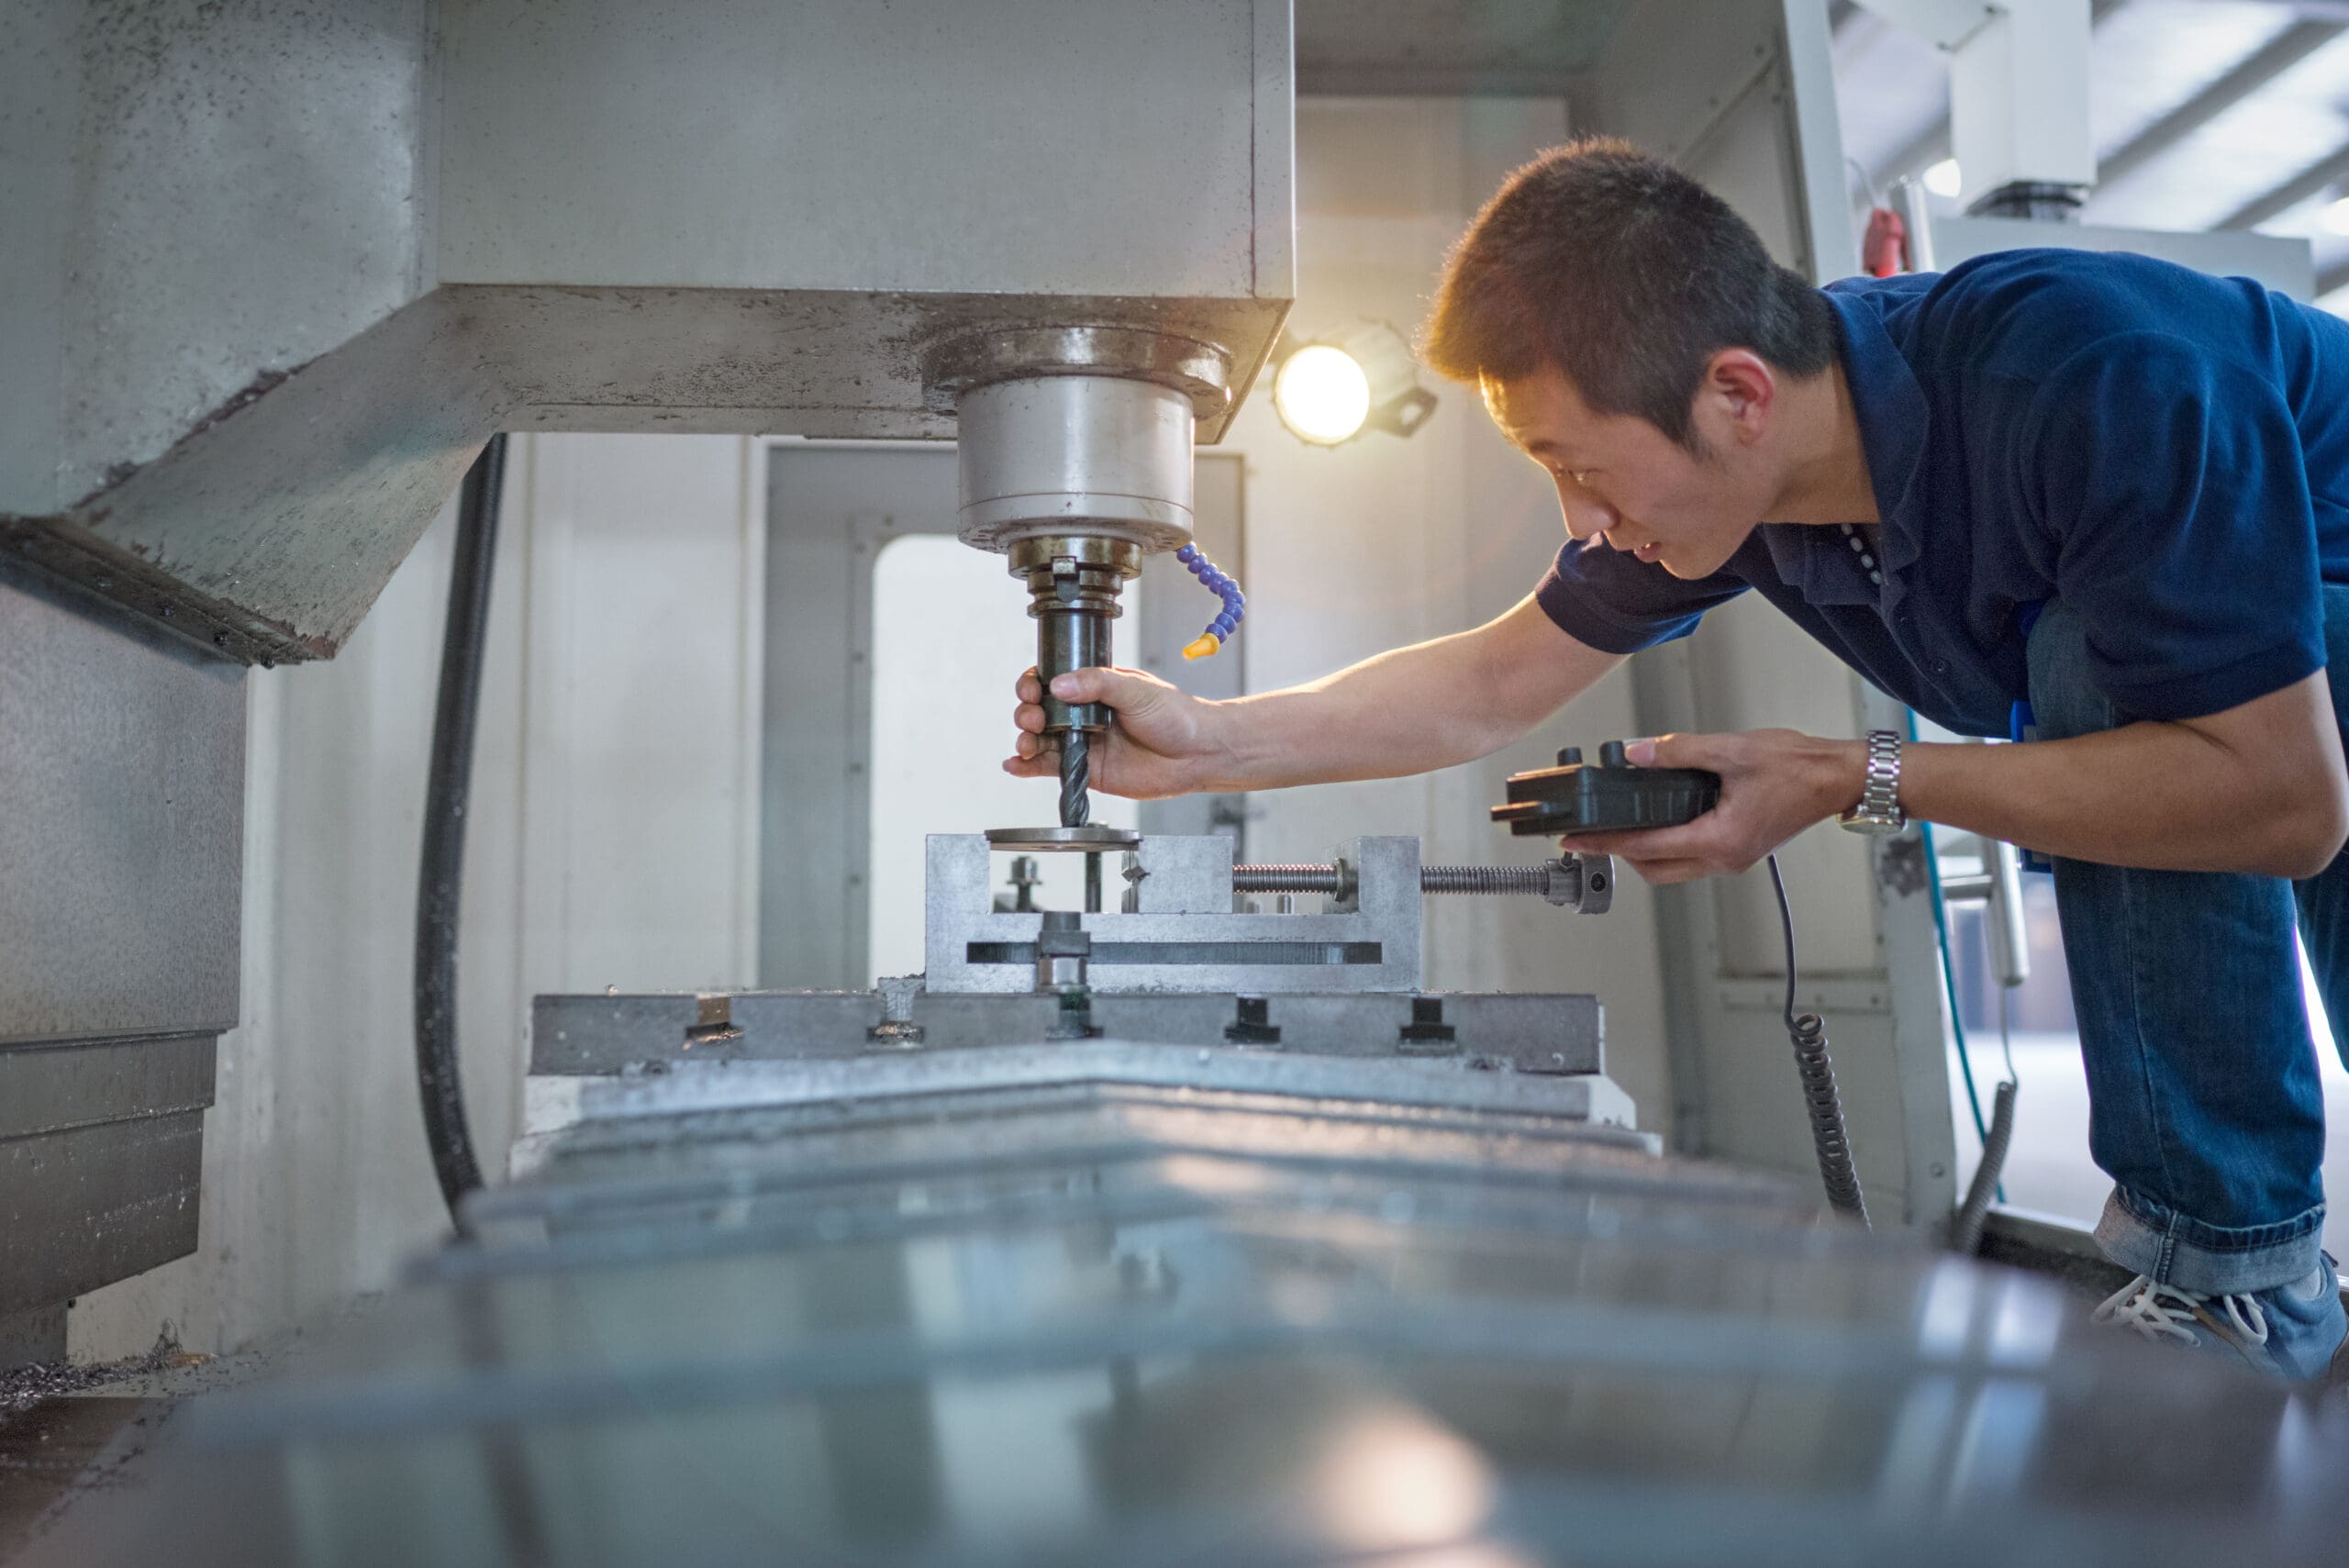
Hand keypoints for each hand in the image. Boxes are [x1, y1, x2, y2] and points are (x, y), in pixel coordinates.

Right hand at [1004, 666, 1226, 798]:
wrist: (1198, 753)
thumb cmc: (1176, 715)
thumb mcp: (1136, 689)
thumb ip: (1097, 683)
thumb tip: (1058, 685)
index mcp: (1095, 687)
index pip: (1053, 680)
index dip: (1035, 683)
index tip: (1031, 689)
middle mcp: (1084, 713)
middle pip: (1040, 710)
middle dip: (1027, 712)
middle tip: (1033, 718)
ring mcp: (1084, 742)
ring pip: (1040, 740)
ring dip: (1025, 740)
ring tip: (1027, 743)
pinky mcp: (1087, 770)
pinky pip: (1050, 768)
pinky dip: (1028, 767)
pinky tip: (1016, 766)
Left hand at [1571, 730, 1864, 883]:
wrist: (1839, 777)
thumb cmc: (1799, 767)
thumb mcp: (1732, 751)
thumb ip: (1679, 752)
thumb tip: (1637, 752)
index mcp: (1720, 840)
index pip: (1646, 848)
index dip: (1605, 843)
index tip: (1576, 840)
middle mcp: (1725, 858)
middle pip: (1655, 869)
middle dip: (1620, 854)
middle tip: (1591, 835)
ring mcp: (1734, 857)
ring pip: (1674, 868)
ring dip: (1644, 852)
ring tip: (1619, 826)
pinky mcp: (1741, 849)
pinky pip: (1693, 857)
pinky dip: (1668, 845)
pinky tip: (1658, 819)